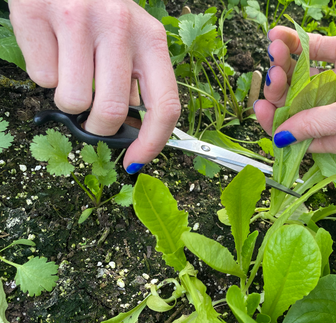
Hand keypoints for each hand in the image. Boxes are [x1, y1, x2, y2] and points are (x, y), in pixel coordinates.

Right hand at [9, 0, 180, 172]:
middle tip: (90, 110)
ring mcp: (78, 18)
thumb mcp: (132, 39)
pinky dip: (44, 74)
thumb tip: (132, 129)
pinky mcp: (38, 14)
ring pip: (72, 99)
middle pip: (112, 112)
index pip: (165, 105)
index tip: (134, 161)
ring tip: (70, 68)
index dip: (152, 142)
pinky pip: (40, 78)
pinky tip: (52, 48)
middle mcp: (119, 27)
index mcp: (151, 39)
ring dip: (68, 97)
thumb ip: (137, 80)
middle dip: (97, 124)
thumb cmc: (100, 11)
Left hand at [254, 7, 335, 153]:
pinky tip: (279, 35)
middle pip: (298, 104)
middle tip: (272, 76)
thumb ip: (321, 124)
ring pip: (304, 74)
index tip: (260, 110)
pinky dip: (297, 42)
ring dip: (284, 63)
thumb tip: (282, 138)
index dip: (277, 125)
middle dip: (279, 92)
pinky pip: (318, 47)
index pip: (302, 135)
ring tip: (276, 49)